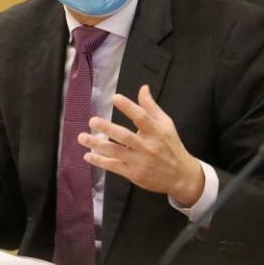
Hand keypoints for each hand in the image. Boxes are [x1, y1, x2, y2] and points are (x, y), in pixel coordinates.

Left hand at [79, 84, 204, 206]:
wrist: (181, 176)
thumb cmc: (171, 146)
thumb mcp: (166, 124)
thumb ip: (151, 107)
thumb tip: (143, 88)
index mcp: (157, 132)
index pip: (142, 118)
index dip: (129, 107)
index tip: (116, 98)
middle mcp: (148, 147)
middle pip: (126, 137)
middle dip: (108, 128)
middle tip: (92, 121)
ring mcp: (140, 161)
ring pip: (116, 152)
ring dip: (97, 145)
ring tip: (81, 137)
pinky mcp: (134, 174)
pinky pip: (114, 166)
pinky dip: (100, 162)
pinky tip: (88, 156)